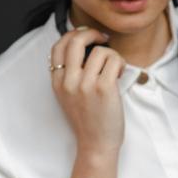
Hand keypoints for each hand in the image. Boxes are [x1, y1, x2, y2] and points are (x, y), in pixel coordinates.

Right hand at [50, 28, 126, 155]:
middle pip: (75, 41)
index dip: (74, 34)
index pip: (58, 46)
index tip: (88, 35)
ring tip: (115, 69)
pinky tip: (119, 74)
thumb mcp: (69, 96)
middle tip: (103, 38)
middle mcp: (68, 81)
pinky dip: (120, 63)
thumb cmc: (88, 120)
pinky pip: (114, 61)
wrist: (96, 144)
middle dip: (91, 33)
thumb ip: (71, 75)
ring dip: (113, 55)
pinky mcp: (104, 88)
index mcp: (57, 82)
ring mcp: (85, 85)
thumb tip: (85, 48)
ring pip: (100, 51)